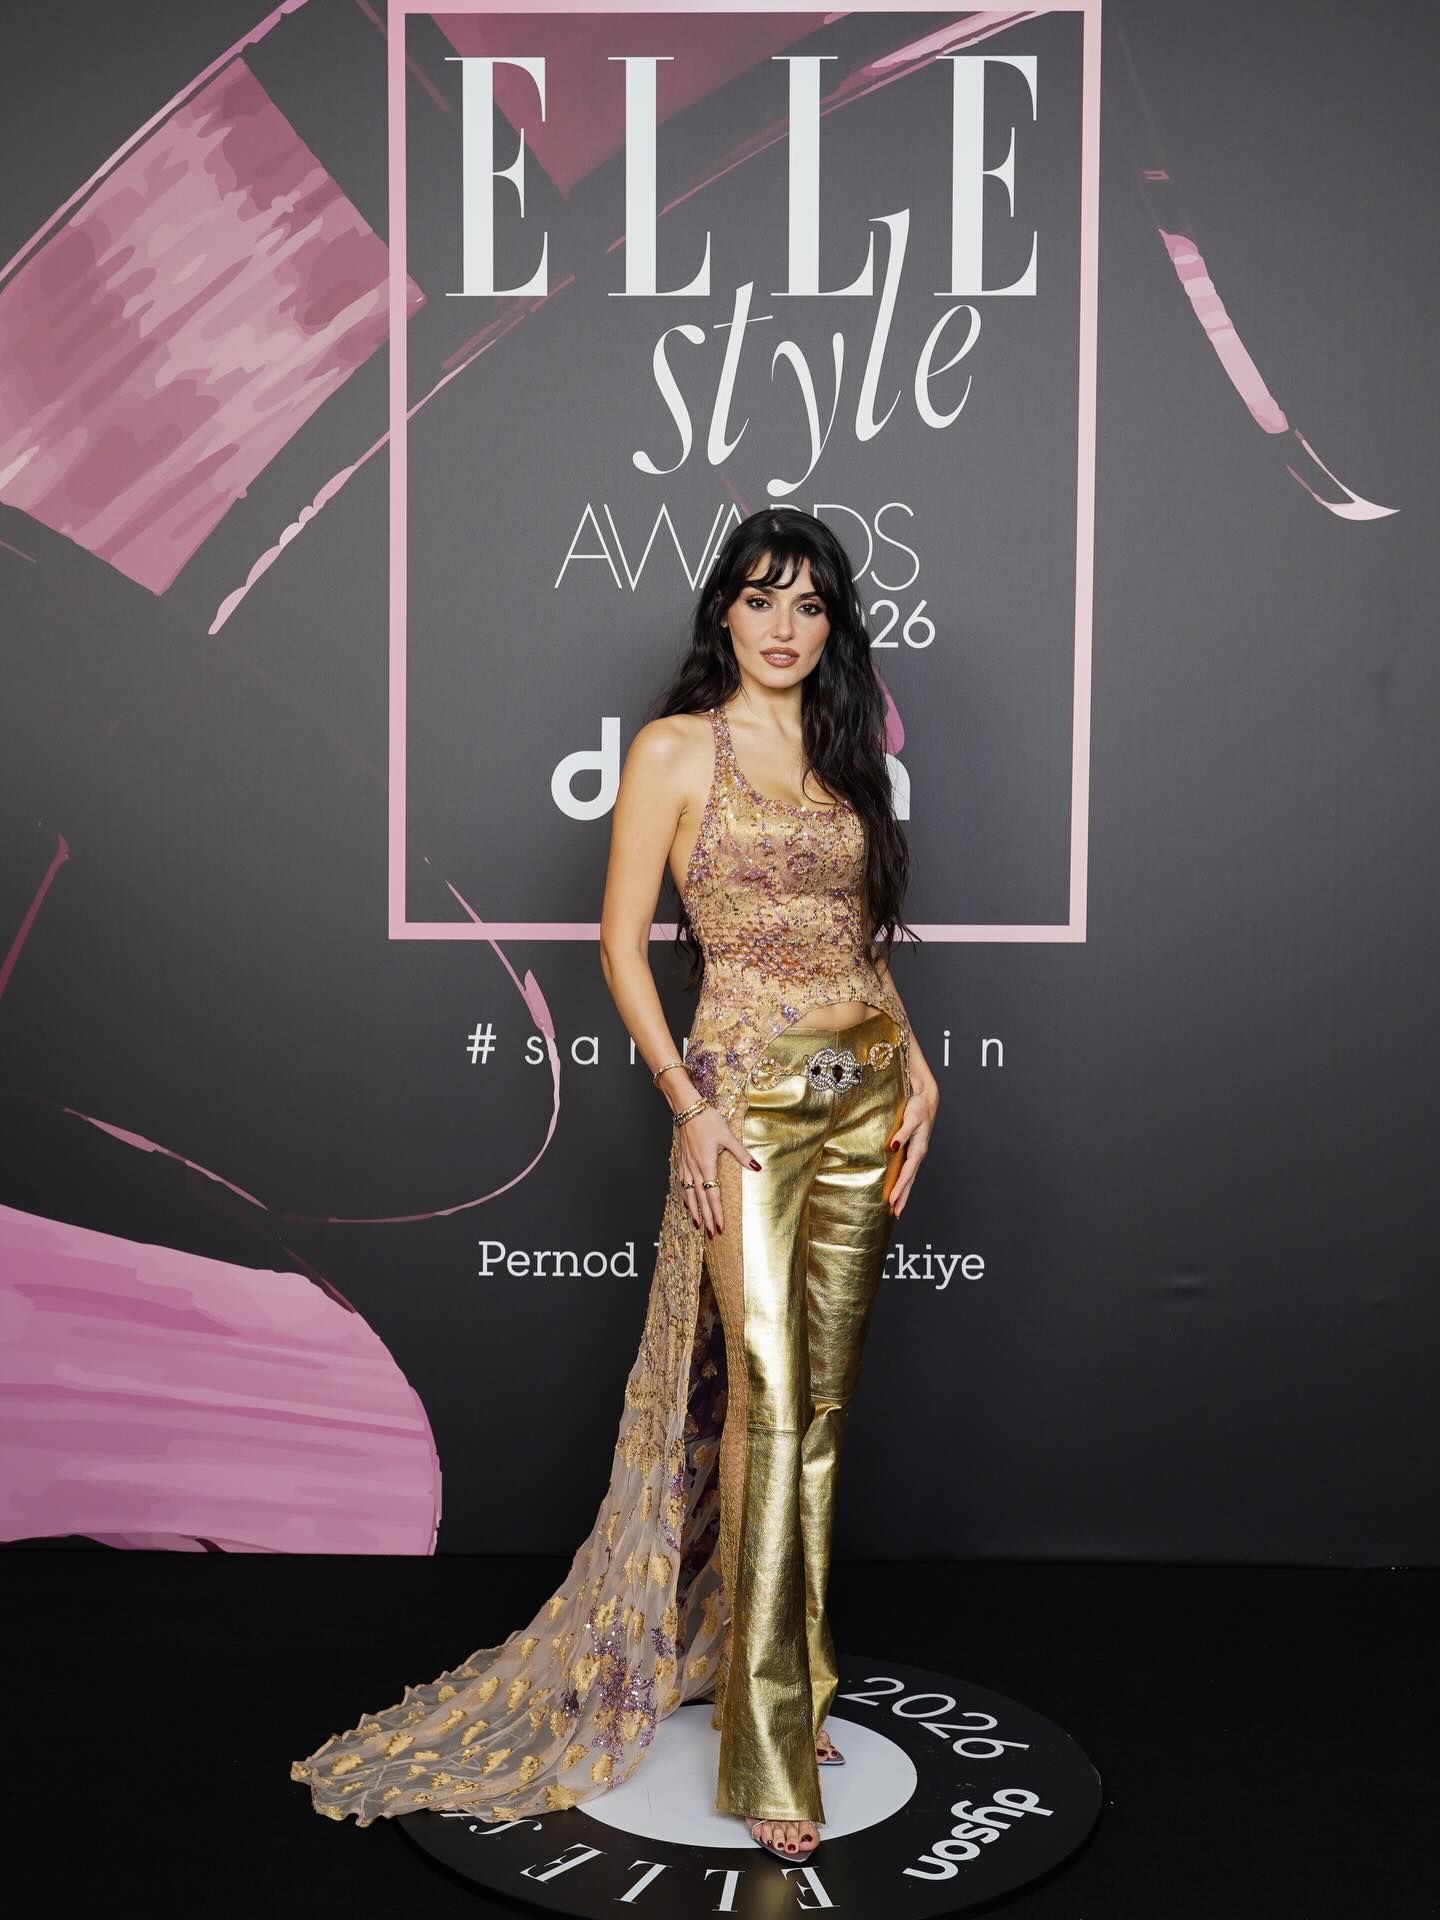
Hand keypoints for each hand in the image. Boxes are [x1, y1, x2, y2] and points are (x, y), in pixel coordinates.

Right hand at [676, 1108, 759, 1237]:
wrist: (687, 1109)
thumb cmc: (708, 1121)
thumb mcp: (728, 1137)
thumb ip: (742, 1154)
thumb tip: (756, 1167)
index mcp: (707, 1165)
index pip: (712, 1196)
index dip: (716, 1213)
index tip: (720, 1227)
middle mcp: (695, 1169)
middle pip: (700, 1200)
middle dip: (706, 1218)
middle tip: (711, 1234)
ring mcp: (686, 1166)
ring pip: (689, 1194)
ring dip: (693, 1210)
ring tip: (697, 1224)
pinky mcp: (681, 1161)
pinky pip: (683, 1183)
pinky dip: (685, 1195)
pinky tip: (687, 1200)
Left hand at [886, 1083, 937, 1219]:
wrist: (927, 1098)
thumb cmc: (918, 1107)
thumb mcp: (910, 1119)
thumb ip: (902, 1134)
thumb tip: (893, 1146)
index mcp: (918, 1149)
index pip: (907, 1174)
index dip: (899, 1188)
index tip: (891, 1202)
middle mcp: (919, 1154)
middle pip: (910, 1180)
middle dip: (903, 1197)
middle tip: (896, 1214)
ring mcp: (917, 1153)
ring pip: (910, 1177)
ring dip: (904, 1192)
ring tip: (897, 1207)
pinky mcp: (914, 1149)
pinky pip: (908, 1170)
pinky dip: (904, 1181)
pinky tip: (899, 1186)